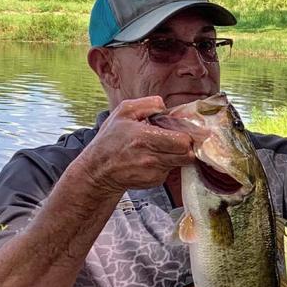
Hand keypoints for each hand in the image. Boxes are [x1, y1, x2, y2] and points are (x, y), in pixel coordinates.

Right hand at [70, 97, 195, 194]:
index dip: (186, 135)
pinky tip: (153, 158)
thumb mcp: (124, 112)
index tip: (182, 131)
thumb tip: (166, 106)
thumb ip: (148, 104)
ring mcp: (154, 172)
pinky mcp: (155, 181)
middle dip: (186, 146)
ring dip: (177, 155)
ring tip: (162, 147)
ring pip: (181, 163)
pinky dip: (166, 163)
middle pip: (187, 155)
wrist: (98, 169)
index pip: (183, 141)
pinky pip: (170, 170)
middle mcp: (151, 157)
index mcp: (145, 138)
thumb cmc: (110, 139)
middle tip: (177, 139)